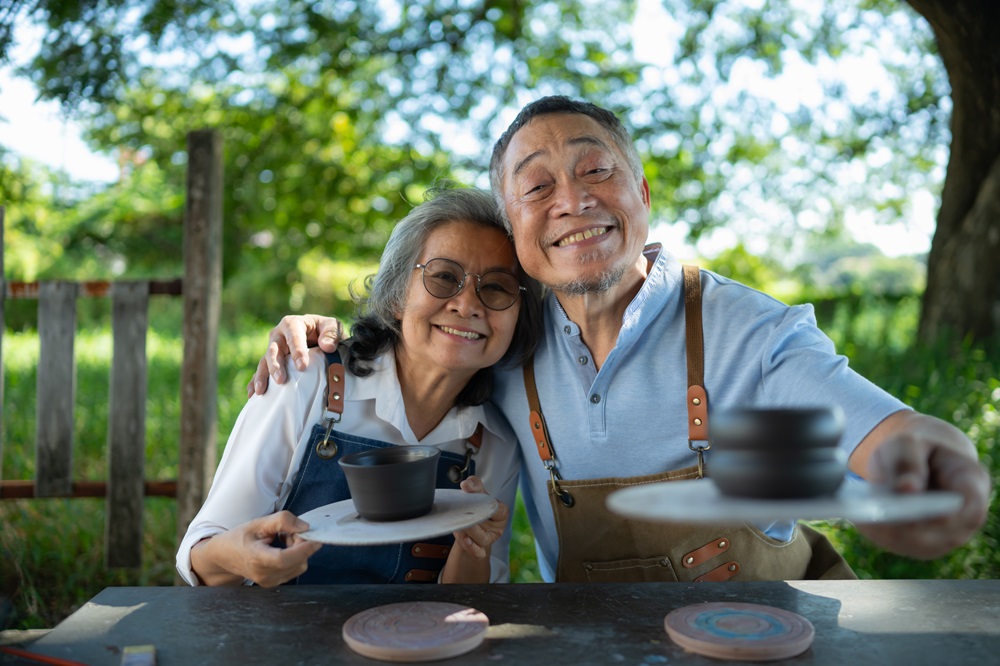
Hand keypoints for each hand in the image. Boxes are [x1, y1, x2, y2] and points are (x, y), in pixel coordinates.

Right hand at [191, 511, 323, 586]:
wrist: (224, 556)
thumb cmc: (239, 538)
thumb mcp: (258, 523)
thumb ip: (281, 521)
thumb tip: (305, 527)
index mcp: (257, 559)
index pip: (285, 558)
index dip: (304, 547)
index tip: (315, 535)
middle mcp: (264, 575)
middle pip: (297, 561)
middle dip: (301, 543)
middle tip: (288, 531)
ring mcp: (270, 582)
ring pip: (300, 565)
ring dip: (299, 550)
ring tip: (283, 539)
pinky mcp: (275, 583)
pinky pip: (295, 569)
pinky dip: (296, 557)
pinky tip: (283, 548)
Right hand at [247, 314, 343, 396]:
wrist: (318, 336)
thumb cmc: (325, 331)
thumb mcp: (332, 326)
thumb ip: (331, 334)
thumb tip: (327, 346)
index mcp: (292, 324)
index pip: (293, 336)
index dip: (297, 351)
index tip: (302, 366)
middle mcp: (278, 336)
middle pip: (274, 350)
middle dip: (275, 366)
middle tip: (280, 380)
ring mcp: (272, 349)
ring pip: (264, 362)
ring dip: (262, 376)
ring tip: (261, 391)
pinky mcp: (270, 362)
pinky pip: (260, 372)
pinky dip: (255, 382)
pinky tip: (253, 394)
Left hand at [452, 476, 508, 559]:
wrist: (470, 525)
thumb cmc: (477, 507)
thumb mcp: (478, 494)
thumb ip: (475, 485)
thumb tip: (467, 484)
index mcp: (501, 513)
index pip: (499, 510)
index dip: (487, 505)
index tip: (474, 500)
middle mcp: (498, 528)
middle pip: (488, 524)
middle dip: (475, 519)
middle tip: (463, 514)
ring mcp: (489, 540)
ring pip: (482, 539)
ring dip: (469, 532)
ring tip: (460, 526)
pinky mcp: (480, 550)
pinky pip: (478, 552)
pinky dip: (472, 548)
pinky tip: (465, 540)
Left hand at [853, 414, 990, 559]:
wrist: (917, 459)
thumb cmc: (916, 448)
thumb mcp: (909, 443)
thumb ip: (909, 461)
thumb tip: (907, 489)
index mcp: (972, 483)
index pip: (967, 505)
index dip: (940, 510)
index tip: (909, 506)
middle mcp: (966, 516)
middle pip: (939, 531)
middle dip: (904, 525)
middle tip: (873, 515)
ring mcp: (948, 535)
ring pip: (918, 544)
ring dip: (889, 534)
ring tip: (862, 519)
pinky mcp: (925, 544)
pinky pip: (903, 546)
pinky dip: (881, 536)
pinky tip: (861, 523)